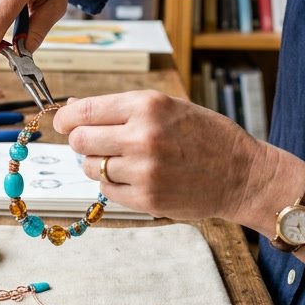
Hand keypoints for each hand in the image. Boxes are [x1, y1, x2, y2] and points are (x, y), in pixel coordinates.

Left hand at [54, 90, 273, 222]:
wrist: (243, 174)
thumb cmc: (205, 136)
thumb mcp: (167, 107)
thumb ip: (120, 108)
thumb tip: (74, 106)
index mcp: (147, 105)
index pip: (84, 110)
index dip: (66, 117)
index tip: (62, 121)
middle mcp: (142, 136)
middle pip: (80, 140)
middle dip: (80, 141)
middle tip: (92, 143)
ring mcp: (144, 170)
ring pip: (91, 167)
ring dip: (98, 163)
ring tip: (123, 160)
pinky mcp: (147, 199)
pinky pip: (107, 190)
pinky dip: (112, 184)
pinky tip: (134, 177)